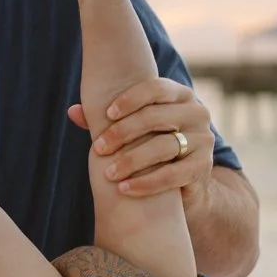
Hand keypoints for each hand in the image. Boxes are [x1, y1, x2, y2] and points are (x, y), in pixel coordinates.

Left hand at [67, 78, 215, 199]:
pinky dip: (146, 182)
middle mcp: (197, 112)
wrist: (186, 185)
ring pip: (163, 146)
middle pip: (156, 116)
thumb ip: (108, 120)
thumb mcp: (135, 131)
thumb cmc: (152, 148)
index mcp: (181, 95)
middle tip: (99, 149)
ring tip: (109, 173)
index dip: (130, 99)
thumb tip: (72, 111)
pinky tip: (125, 188)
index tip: (107, 114)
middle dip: (122, 133)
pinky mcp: (203, 167)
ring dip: (131, 160)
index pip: (155, 88)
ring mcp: (203, 140)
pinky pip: (172, 174)